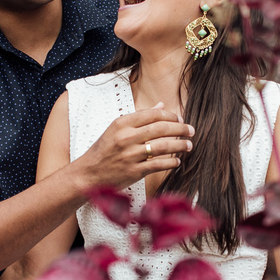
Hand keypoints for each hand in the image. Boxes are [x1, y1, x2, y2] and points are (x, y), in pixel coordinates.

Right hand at [76, 103, 193, 189]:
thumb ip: (140, 117)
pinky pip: (158, 164)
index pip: (152, 114)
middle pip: (161, 128)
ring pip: (163, 146)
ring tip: (189, 145)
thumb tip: (162, 105)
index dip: (170, 115)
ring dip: (180, 145)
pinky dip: (171, 162)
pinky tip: (177, 161)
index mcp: (122, 123)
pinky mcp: (134, 171)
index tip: (180, 118)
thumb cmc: (104, 150)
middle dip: (180, 129)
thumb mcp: (117, 129)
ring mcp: (130, 155)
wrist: (89, 173)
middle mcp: (126, 137)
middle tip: (191, 131)